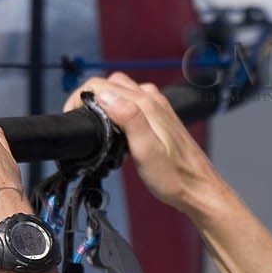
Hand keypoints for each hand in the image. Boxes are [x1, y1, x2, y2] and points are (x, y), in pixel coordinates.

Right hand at [64, 72, 224, 215]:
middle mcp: (152, 100)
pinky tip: (119, 132)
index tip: (73, 118)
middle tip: (83, 124)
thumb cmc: (174, 176)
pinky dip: (119, 111)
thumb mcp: (146, 151)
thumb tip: (104, 96)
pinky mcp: (159, 118)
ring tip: (99, 129)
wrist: (198, 189)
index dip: (80, 98)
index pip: (101, 85)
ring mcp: (157, 108)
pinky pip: (132, 103)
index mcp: (146, 105)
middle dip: (90, 98)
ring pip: (121, 92)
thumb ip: (127, 118)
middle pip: (110, 84)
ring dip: (105, 104)